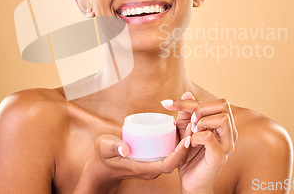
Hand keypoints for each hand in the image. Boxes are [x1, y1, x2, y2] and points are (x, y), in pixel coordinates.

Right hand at [73, 133, 189, 193]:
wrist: (100, 169)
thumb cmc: (102, 157)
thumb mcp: (104, 149)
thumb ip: (113, 147)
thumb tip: (125, 149)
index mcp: (143, 169)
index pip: (167, 164)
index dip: (179, 153)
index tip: (188, 139)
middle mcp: (151, 169)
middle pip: (175, 160)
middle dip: (186, 145)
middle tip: (194, 126)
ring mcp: (151, 166)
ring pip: (173, 156)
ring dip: (183, 143)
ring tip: (190, 123)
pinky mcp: (151, 161)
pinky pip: (168, 153)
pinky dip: (176, 142)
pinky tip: (180, 127)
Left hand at [162, 93, 237, 193]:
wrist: (191, 182)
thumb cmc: (189, 156)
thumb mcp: (185, 130)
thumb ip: (187, 113)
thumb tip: (187, 94)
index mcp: (224, 125)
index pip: (214, 102)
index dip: (189, 101)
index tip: (167, 103)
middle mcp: (230, 133)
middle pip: (224, 104)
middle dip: (201, 108)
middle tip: (190, 121)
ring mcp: (227, 145)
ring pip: (222, 118)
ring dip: (202, 122)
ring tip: (192, 132)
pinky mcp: (219, 157)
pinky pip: (209, 137)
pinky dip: (196, 137)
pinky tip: (190, 144)